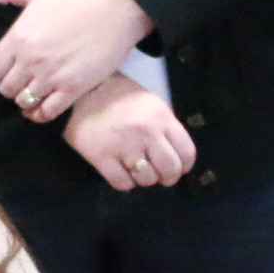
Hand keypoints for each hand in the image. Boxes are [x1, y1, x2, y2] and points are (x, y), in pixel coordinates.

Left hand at [0, 0, 155, 122]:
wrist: (117, 8)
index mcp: (19, 37)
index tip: (8, 70)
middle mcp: (30, 60)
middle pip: (6, 89)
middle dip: (12, 87)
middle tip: (23, 81)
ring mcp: (51, 77)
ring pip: (24, 103)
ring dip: (27, 100)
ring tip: (34, 93)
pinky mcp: (73, 89)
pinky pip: (47, 113)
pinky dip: (42, 114)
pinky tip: (44, 107)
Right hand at [62, 78, 194, 192]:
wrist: (86, 90)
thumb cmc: (123, 98)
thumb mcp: (153, 105)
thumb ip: (166, 129)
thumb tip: (178, 160)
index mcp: (162, 118)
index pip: (186, 153)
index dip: (184, 165)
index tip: (177, 168)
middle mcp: (146, 132)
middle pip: (169, 169)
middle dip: (167, 177)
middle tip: (158, 175)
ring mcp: (123, 145)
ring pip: (146, 179)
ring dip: (143, 178)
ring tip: (135, 169)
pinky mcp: (101, 156)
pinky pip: (122, 183)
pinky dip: (124, 182)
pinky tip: (120, 171)